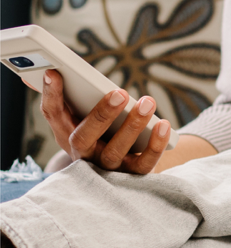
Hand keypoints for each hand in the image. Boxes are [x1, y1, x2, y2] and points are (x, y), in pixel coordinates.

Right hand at [40, 70, 171, 172]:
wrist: (127, 167)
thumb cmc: (103, 132)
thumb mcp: (85, 116)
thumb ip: (74, 96)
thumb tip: (57, 72)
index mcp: (67, 134)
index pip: (53, 115)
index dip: (50, 95)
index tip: (54, 72)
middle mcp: (83, 154)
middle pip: (84, 138)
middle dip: (101, 114)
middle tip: (119, 92)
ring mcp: (107, 168)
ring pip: (116, 151)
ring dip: (132, 125)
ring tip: (148, 102)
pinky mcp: (133, 175)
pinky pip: (144, 163)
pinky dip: (155, 144)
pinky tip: (164, 125)